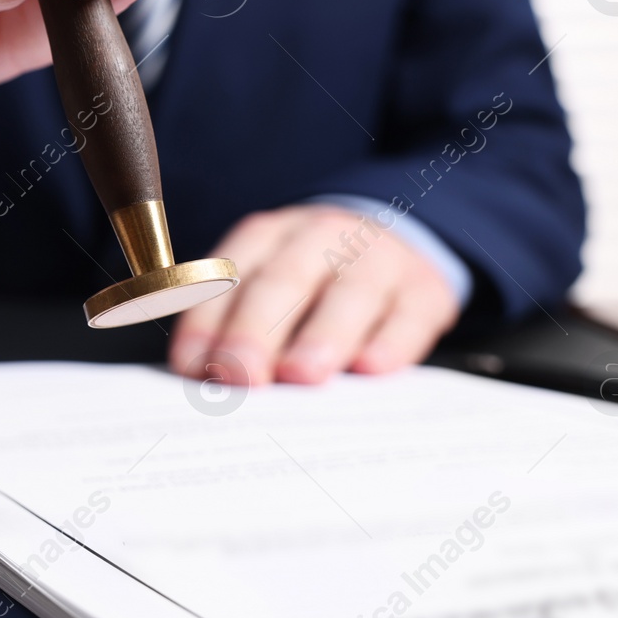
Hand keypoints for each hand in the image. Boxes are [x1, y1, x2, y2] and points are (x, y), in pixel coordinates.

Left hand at [169, 205, 461, 384]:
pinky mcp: (424, 291)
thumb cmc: (315, 284)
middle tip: (241, 375)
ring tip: (301, 374)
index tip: (192, 368)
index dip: (207, 323)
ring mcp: (377, 260)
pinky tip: (372, 368)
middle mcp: (320, 238)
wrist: (399, 244)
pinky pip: (408, 314)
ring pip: (349, 293)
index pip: (228, 276)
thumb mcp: (270, 286)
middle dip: (256, 331)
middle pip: (283, 280)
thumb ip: (233, 326)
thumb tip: (203, 381)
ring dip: (322, 335)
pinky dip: (390, 342)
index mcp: (267, 237)